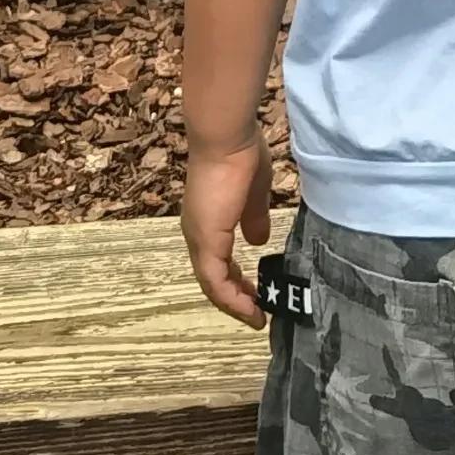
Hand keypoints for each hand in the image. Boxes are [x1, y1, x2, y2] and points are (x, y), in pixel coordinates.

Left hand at [184, 140, 276, 325]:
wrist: (226, 138)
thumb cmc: (240, 156)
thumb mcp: (253, 195)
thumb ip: (253, 219)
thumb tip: (257, 240)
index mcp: (207, 221)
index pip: (216, 262)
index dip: (235, 282)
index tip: (256, 295)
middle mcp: (197, 234)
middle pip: (212, 279)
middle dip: (235, 297)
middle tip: (257, 311)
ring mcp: (199, 238)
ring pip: (212, 284)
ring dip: (234, 303)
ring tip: (256, 316)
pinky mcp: (206, 241)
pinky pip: (216, 281)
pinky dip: (232, 298)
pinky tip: (251, 307)